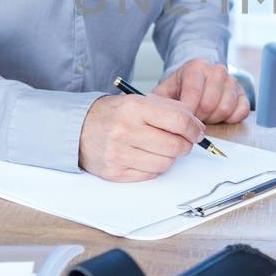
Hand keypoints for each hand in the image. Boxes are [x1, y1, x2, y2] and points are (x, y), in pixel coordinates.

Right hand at [78, 92, 204, 181]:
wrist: (79, 129)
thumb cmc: (114, 114)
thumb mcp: (140, 101)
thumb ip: (170, 109)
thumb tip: (197, 126)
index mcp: (134, 108)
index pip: (179, 121)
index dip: (194, 129)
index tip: (197, 132)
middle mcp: (125, 130)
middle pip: (175, 146)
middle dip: (185, 145)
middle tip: (183, 142)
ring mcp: (119, 153)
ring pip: (165, 164)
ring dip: (169, 157)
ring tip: (161, 148)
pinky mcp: (115, 172)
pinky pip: (150, 175)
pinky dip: (154, 167)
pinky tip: (146, 156)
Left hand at [154, 59, 249, 124]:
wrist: (198, 79)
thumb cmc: (181, 88)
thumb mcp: (165, 91)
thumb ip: (158, 102)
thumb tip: (155, 116)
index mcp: (196, 67)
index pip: (193, 92)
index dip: (188, 111)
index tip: (180, 120)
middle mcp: (216, 70)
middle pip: (209, 103)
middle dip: (199, 117)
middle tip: (192, 118)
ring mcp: (232, 81)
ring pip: (225, 108)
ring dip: (213, 118)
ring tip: (204, 116)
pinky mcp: (243, 93)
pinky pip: (241, 111)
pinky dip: (230, 118)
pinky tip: (218, 116)